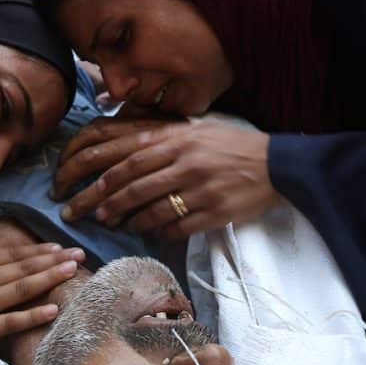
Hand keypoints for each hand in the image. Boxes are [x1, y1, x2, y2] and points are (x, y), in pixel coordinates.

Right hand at [0, 202, 83, 359]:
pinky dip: (31, 316)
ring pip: (21, 290)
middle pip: (22, 269)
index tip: (59, 245)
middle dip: (53, 261)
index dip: (37, 250)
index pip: (10, 254)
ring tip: (72, 271)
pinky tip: (52, 308)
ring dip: (49, 279)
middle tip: (80, 254)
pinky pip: (9, 323)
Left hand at [55, 117, 278, 238]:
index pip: (130, 158)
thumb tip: (123, 149)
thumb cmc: (231, 145)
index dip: (104, 177)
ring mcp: (201, 190)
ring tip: (116, 225)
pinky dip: (160, 232)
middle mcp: (187, 163)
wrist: (278, 164)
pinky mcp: (215, 213)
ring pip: (153, 210)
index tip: (87, 188)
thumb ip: (162, 138)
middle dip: (104, 203)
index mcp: (179, 140)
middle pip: (134, 187)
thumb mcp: (197, 131)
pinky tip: (151, 234)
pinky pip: (178, 227)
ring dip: (130, 221)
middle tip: (87, 214)